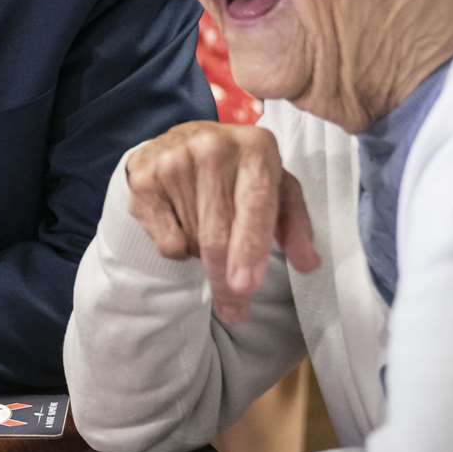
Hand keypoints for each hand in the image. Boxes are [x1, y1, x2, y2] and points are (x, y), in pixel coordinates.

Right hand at [123, 122, 319, 323]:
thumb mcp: (277, 190)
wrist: (182, 143)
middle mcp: (213, 146)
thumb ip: (295, 225)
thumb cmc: (240, 174)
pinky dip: (179, 248)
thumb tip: (308, 264)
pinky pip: (166, 241)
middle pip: (217, 234)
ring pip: (191, 242)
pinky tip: (182, 224)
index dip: (250, 248)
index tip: (245, 285)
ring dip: (204, 257)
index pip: (254, 205)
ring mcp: (174, 159)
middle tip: (234, 308)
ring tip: (208, 234)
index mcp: (255, 146)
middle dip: (225, 281)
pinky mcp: (144, 178)